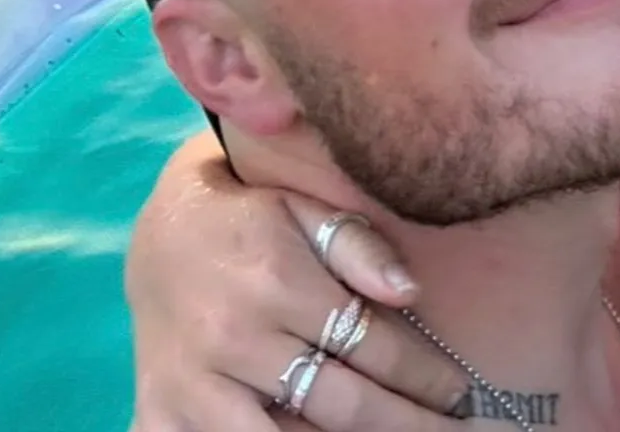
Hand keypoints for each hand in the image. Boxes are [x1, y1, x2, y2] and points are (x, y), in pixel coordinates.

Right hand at [125, 134, 471, 430]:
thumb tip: (411, 291)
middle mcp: (233, 338)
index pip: (370, 343)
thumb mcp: (303, 209)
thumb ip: (358, 246)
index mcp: (277, 283)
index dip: (423, 374)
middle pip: (340, 404)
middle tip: (451, 431)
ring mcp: (192, 384)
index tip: (460, 393)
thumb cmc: (250, 219)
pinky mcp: (160, 412)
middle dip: (406, 422)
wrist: (159, 232)